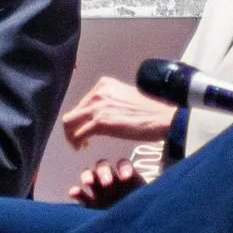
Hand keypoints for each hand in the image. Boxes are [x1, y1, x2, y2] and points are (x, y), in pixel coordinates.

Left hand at [60, 76, 175, 147]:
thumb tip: (102, 113)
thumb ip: (111, 102)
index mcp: (104, 85)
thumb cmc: (150, 112)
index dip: (81, 118)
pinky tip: (82, 148)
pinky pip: (78, 134)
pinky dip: (76, 142)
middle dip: (72, 128)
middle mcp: (98, 92)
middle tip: (79, 140)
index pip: (82, 103)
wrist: (161, 118)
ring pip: (70, 123)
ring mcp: (98, 107)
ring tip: (79, 145)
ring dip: (71, 136)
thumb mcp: (126, 99)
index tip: (86, 129)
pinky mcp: (101, 122)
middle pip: (73, 113)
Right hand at [68, 157, 146, 208]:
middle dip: (104, 171)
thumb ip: (146, 196)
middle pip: (103, 166)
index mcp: (126, 178)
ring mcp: (98, 191)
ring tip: (88, 182)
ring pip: (88, 175)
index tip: (126, 178)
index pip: (123, 165)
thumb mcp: (147, 203)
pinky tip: (74, 193)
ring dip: (87, 176)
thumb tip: (153, 192)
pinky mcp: (89, 204)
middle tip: (107, 183)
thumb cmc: (143, 215)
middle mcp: (111, 180)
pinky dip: (75, 192)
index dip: (124, 168)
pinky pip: (79, 194)